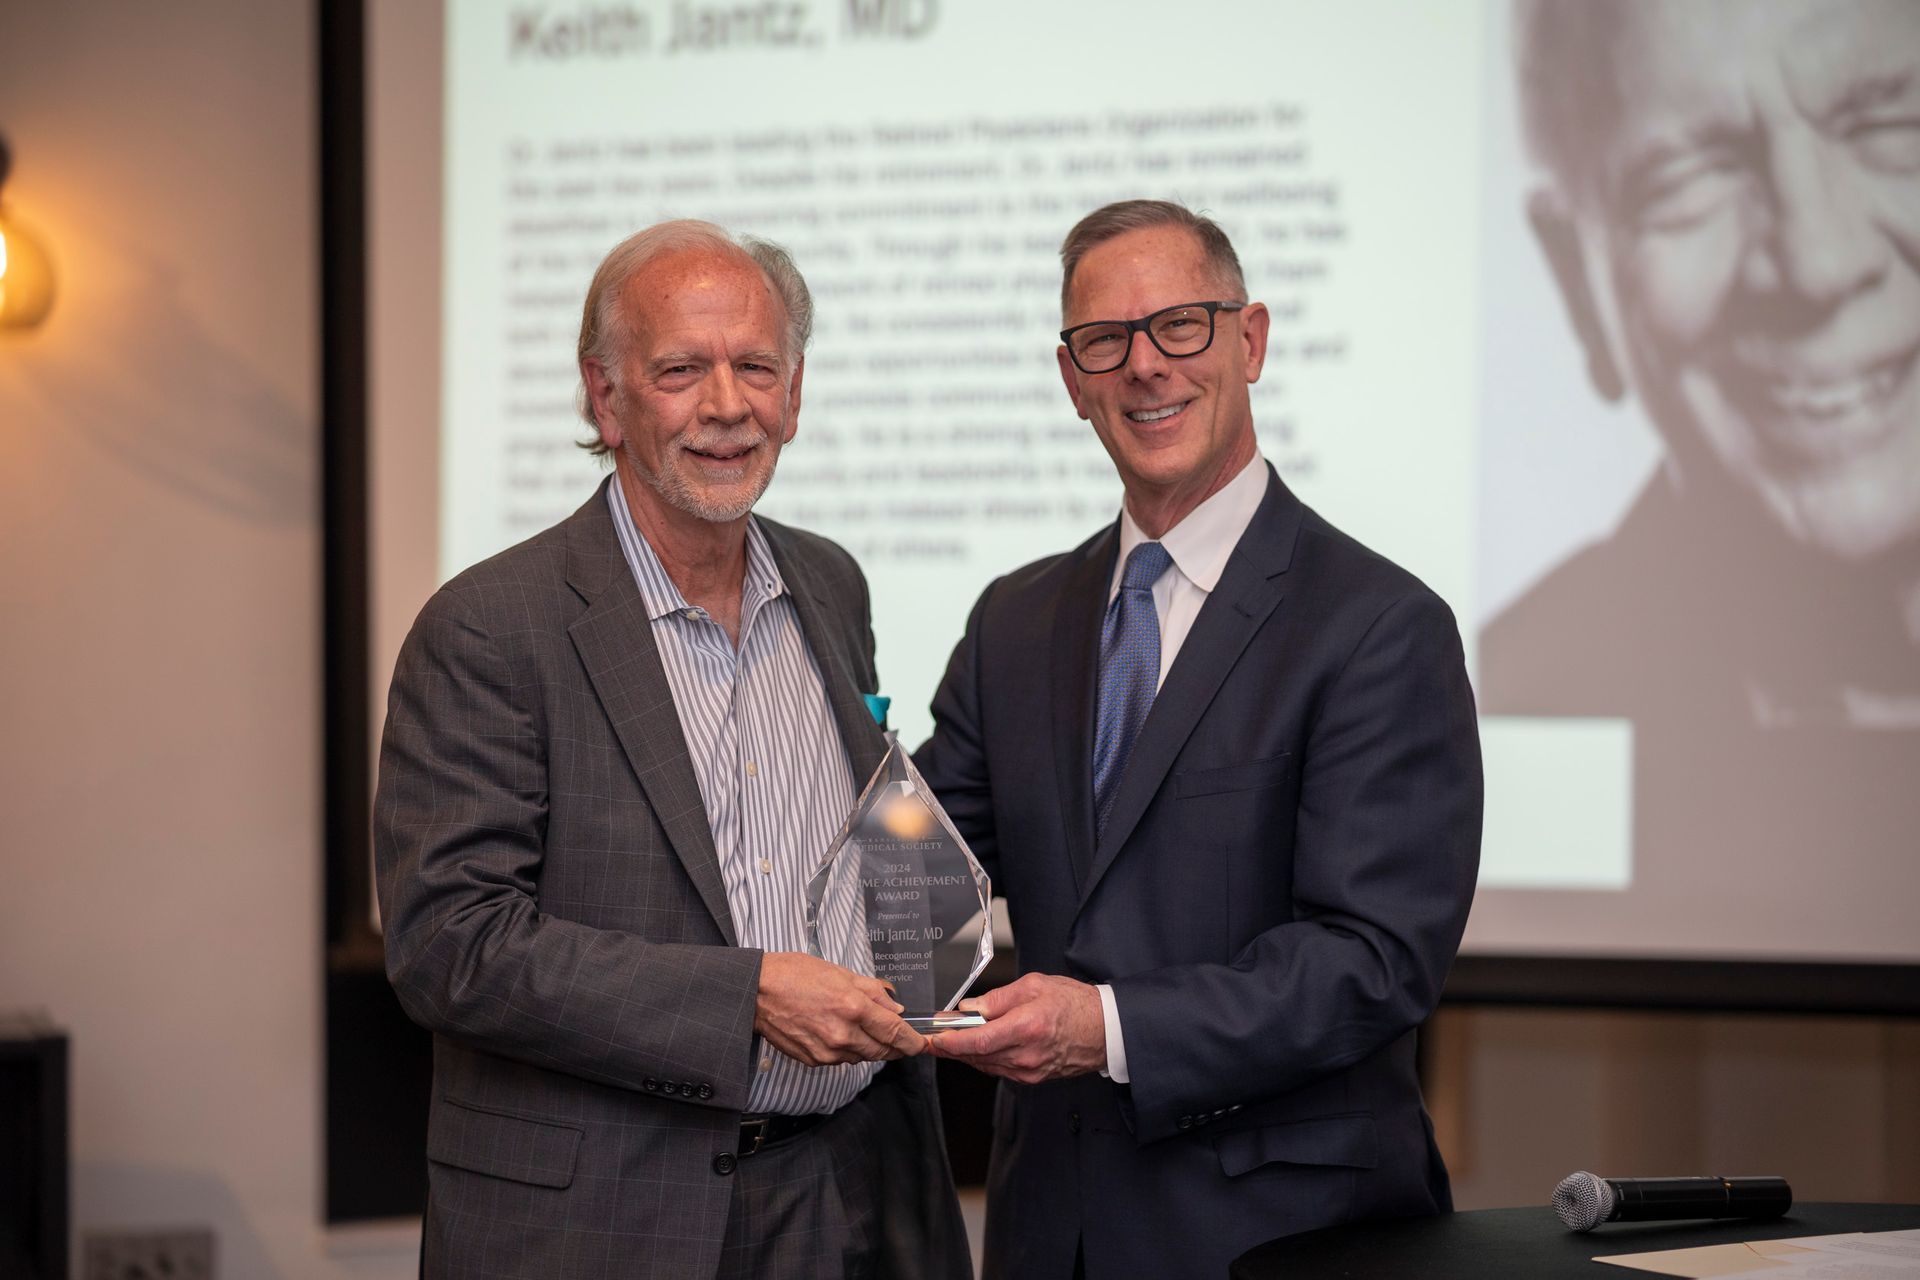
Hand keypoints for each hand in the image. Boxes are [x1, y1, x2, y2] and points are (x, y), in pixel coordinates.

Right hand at [754, 952, 926, 1066]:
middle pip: (883, 1051)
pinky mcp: (814, 1060)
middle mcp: (842, 1034)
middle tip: (900, 1039)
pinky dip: (848, 1050)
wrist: (756, 992)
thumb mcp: (840, 973)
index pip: (894, 1032)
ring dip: (870, 1047)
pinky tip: (840, 1033)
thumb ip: (872, 991)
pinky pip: (842, 1060)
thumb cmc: (794, 975)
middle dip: (895, 1047)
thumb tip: (894, 1008)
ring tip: (862, 1029)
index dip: (912, 1041)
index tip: (921, 1043)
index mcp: (852, 1007)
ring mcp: (827, 1051)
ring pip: (863, 1057)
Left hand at [923, 973, 1105, 1083]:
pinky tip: (976, 1049)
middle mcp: (1026, 1054)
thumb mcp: (1034, 986)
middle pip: (977, 1056)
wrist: (1105, 1029)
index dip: (950, 1042)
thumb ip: (998, 998)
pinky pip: (999, 1070)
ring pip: (986, 1065)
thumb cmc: (1075, 1004)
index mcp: (1026, 1028)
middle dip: (951, 1048)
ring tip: (949, 1042)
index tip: (933, 1038)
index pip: (977, 1041)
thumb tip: (970, 1008)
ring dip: (965, 1054)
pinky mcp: (1033, 1077)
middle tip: (932, 1039)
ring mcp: (1030, 1070)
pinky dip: (984, 1059)